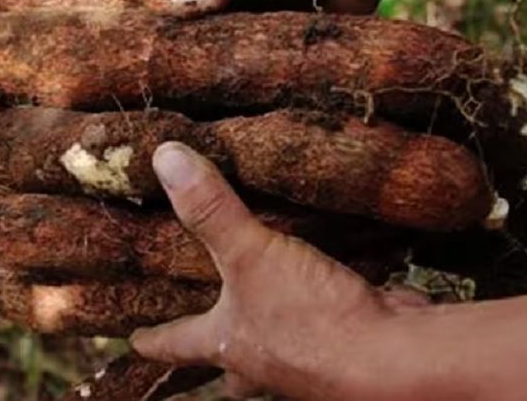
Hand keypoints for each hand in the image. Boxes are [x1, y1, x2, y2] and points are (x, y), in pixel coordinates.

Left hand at [130, 142, 420, 398]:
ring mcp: (308, 359)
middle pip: (230, 368)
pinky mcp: (347, 342)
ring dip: (270, 330)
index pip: (178, 344)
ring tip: (266, 299)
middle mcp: (264, 361)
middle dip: (218, 354)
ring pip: (276, 350)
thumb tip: (164, 159)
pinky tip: (325, 280)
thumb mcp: (251, 254)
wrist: (393, 359)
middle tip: (208, 338)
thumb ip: (211, 210)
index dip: (154, 339)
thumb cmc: (310, 319)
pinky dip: (319, 305)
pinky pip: (322, 324)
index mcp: (230, 344)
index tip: (133, 340)